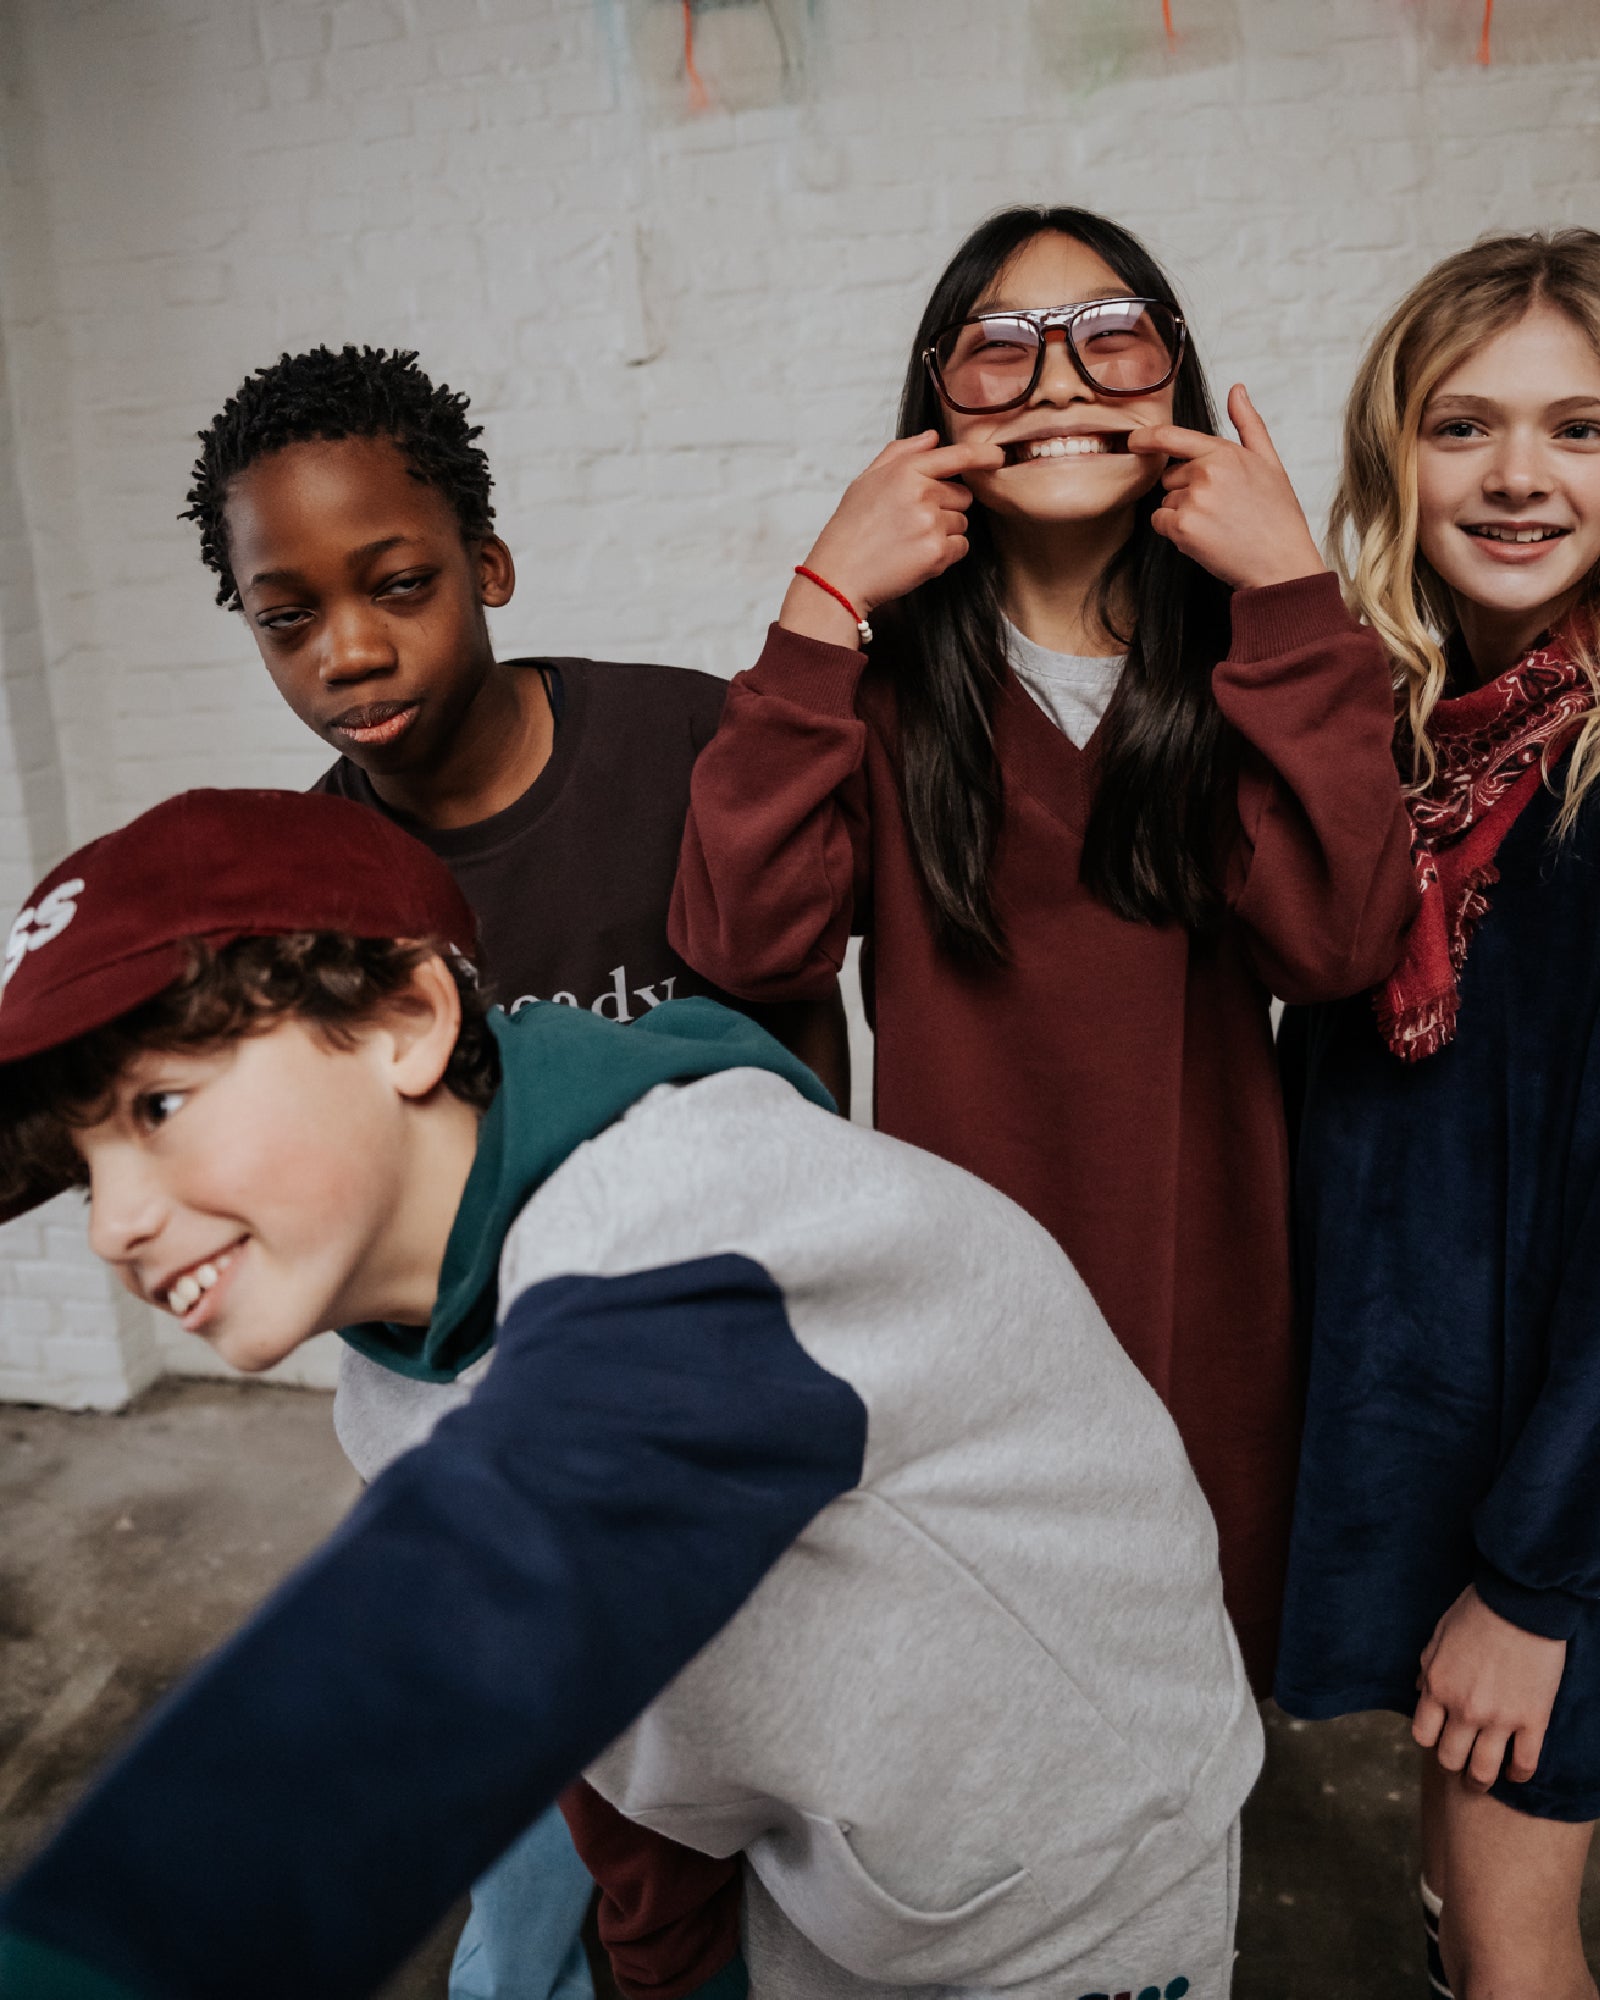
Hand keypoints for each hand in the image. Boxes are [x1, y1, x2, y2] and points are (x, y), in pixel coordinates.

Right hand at [780, 433, 1003, 646]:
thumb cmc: (850, 528)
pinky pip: (961, 546)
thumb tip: (933, 437)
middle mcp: (922, 493)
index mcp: (905, 471)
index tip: (998, 456)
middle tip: (913, 521)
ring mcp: (931, 524)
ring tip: (911, 540)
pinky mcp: (937, 553)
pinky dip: (946, 553)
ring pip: (962, 522)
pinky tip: (918, 555)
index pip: (957, 456)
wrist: (839, 575)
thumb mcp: (867, 481)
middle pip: (963, 495)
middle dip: (946, 506)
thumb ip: (900, 453)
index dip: (984, 455)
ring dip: (944, 531)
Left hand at [1127, 384, 1325, 591]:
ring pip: (1166, 501)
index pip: (1172, 437)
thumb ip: (1248, 424)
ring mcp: (1193, 500)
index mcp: (1225, 453)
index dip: (1146, 438)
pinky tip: (1205, 538)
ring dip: (1183, 513)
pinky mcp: (1183, 528)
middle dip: (1186, 490)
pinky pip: (1160, 522)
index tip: (1133, 440)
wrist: (1281, 562)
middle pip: (1170, 476)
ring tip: (1217, 525)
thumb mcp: (1270, 462)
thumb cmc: (1277, 515)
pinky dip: (1175, 531)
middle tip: (1220, 509)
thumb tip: (1237, 389)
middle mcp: (1206, 473)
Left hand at [1412, 1584, 1566, 1790]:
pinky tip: (1516, 1772)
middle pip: (1450, 1758)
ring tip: (1483, 1781)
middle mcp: (1464, 1709)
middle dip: (1453, 1764)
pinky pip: (1525, 1763)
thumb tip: (1417, 1690)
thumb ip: (1427, 1668)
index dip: (1430, 1740)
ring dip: (1481, 1781)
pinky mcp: (1533, 1720)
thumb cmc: (1476, 1612)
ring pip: (1484, 1770)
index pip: (1422, 1735)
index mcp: (1438, 1686)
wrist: (1521, 1603)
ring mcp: (1500, 1718)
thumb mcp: (1439, 1636)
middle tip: (1460, 1764)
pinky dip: (1519, 1774)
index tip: (1439, 1738)